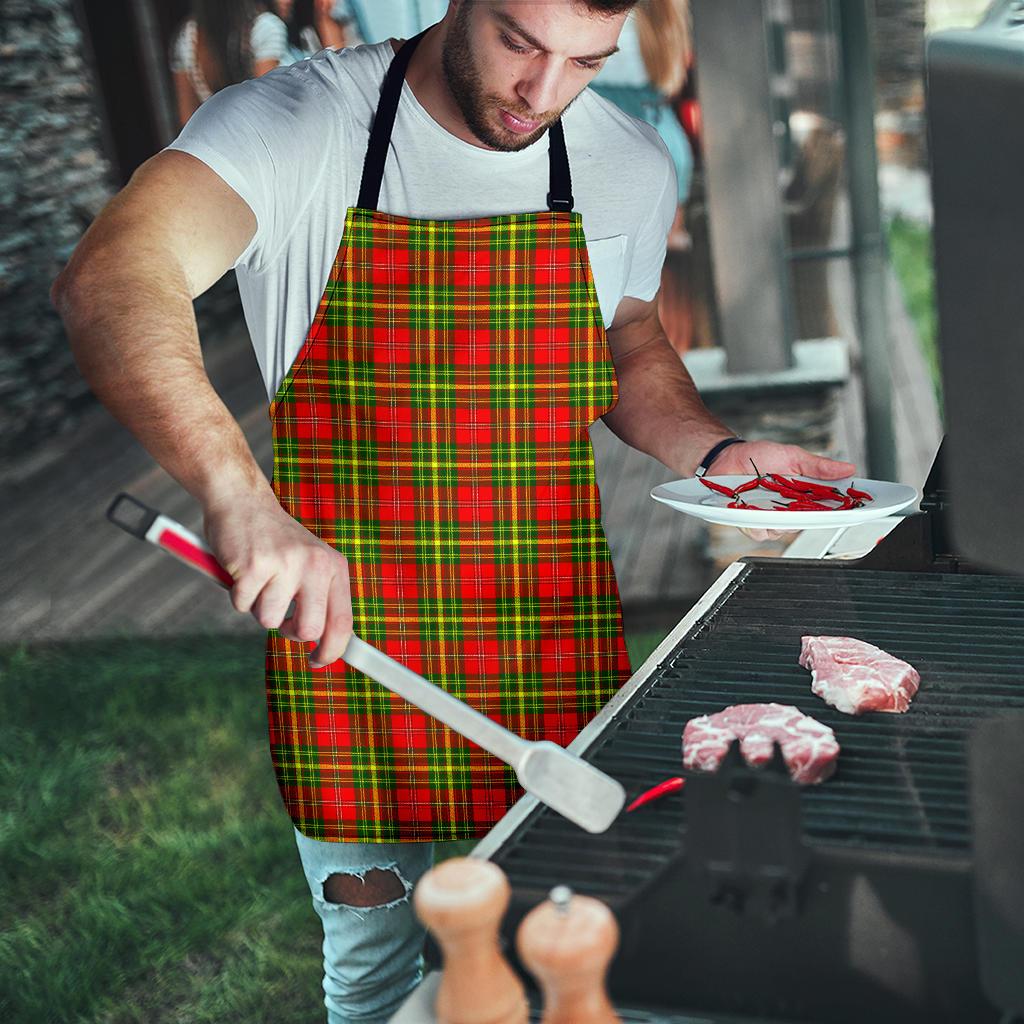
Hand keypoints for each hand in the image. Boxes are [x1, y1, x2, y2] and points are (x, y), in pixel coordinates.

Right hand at [202, 491, 353, 669]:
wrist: (242, 500)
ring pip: (269, 620)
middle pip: (309, 630)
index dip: (332, 650)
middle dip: (289, 632)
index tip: (318, 662)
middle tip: (280, 616)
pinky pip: (242, 605)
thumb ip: (320, 598)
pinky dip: (237, 594)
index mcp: (334, 566)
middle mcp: (315, 564)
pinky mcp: (254, 566)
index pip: (343, 622)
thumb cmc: (275, 540)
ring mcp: (285, 564)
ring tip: (259, 579)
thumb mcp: (310, 563)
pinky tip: (242, 570)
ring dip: (258, 607)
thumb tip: (327, 644)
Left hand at [707, 440, 856, 542]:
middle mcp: (790, 510)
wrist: (727, 457)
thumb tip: (848, 468)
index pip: (829, 508)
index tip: (858, 509)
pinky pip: (761, 532)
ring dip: (781, 518)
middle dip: (812, 516)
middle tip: (808, 503)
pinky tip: (754, 509)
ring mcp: (771, 518)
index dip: (844, 511)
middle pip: (809, 523)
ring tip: (773, 499)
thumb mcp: (793, 456)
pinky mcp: (751, 523)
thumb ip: (818, 467)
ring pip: (785, 531)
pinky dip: (759, 522)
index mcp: (804, 495)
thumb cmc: (759, 457)